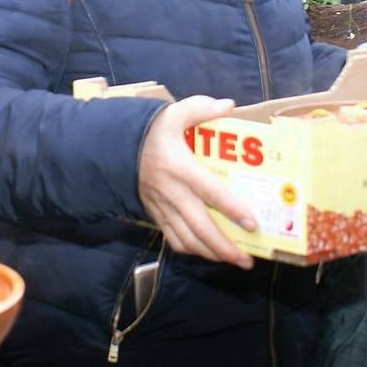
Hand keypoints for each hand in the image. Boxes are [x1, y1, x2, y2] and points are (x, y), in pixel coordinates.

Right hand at [137, 96, 256, 268]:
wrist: (114, 148)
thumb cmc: (151, 132)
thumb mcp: (173, 113)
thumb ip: (200, 108)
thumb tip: (229, 105)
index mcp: (180, 167)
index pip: (209, 191)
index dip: (231, 209)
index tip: (252, 223)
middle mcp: (172, 192)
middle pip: (200, 226)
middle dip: (224, 247)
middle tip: (246, 260)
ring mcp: (162, 207)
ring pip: (187, 239)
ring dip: (211, 254)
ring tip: (234, 261)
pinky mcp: (155, 215)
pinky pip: (173, 239)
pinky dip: (192, 250)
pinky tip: (209, 253)